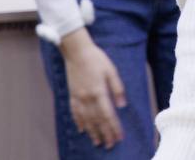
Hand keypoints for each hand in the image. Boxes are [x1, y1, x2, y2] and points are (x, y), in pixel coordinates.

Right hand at [59, 28, 126, 148]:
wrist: (77, 51)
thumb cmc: (97, 59)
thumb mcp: (111, 70)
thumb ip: (117, 88)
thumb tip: (122, 105)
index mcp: (99, 91)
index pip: (108, 114)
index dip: (114, 127)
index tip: (119, 136)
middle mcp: (87, 97)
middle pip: (97, 120)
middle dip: (104, 133)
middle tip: (110, 144)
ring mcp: (78, 97)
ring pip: (86, 119)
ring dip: (92, 132)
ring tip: (98, 142)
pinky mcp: (72, 94)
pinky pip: (75, 112)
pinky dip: (79, 122)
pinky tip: (82, 129)